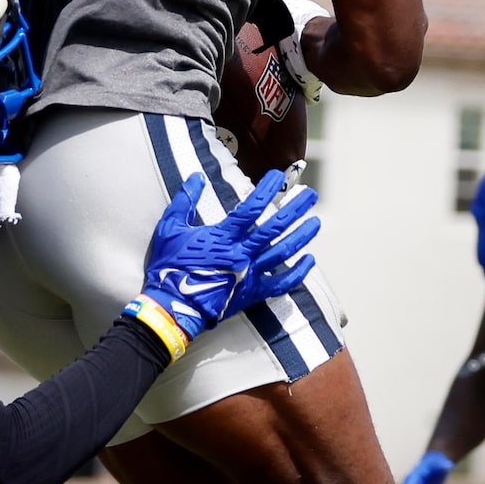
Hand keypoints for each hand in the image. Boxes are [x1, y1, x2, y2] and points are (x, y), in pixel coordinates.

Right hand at [137, 169, 321, 342]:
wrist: (171, 307)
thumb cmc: (168, 267)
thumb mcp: (169, 230)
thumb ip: (184, 202)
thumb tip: (196, 177)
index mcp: (222, 237)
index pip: (251, 208)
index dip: (266, 190)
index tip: (278, 176)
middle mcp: (241, 253)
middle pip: (275, 227)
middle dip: (295, 209)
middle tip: (311, 195)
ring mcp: (249, 274)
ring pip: (282, 252)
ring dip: (301, 236)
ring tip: (316, 222)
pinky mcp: (252, 293)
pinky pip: (281, 283)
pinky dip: (297, 273)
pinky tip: (309, 260)